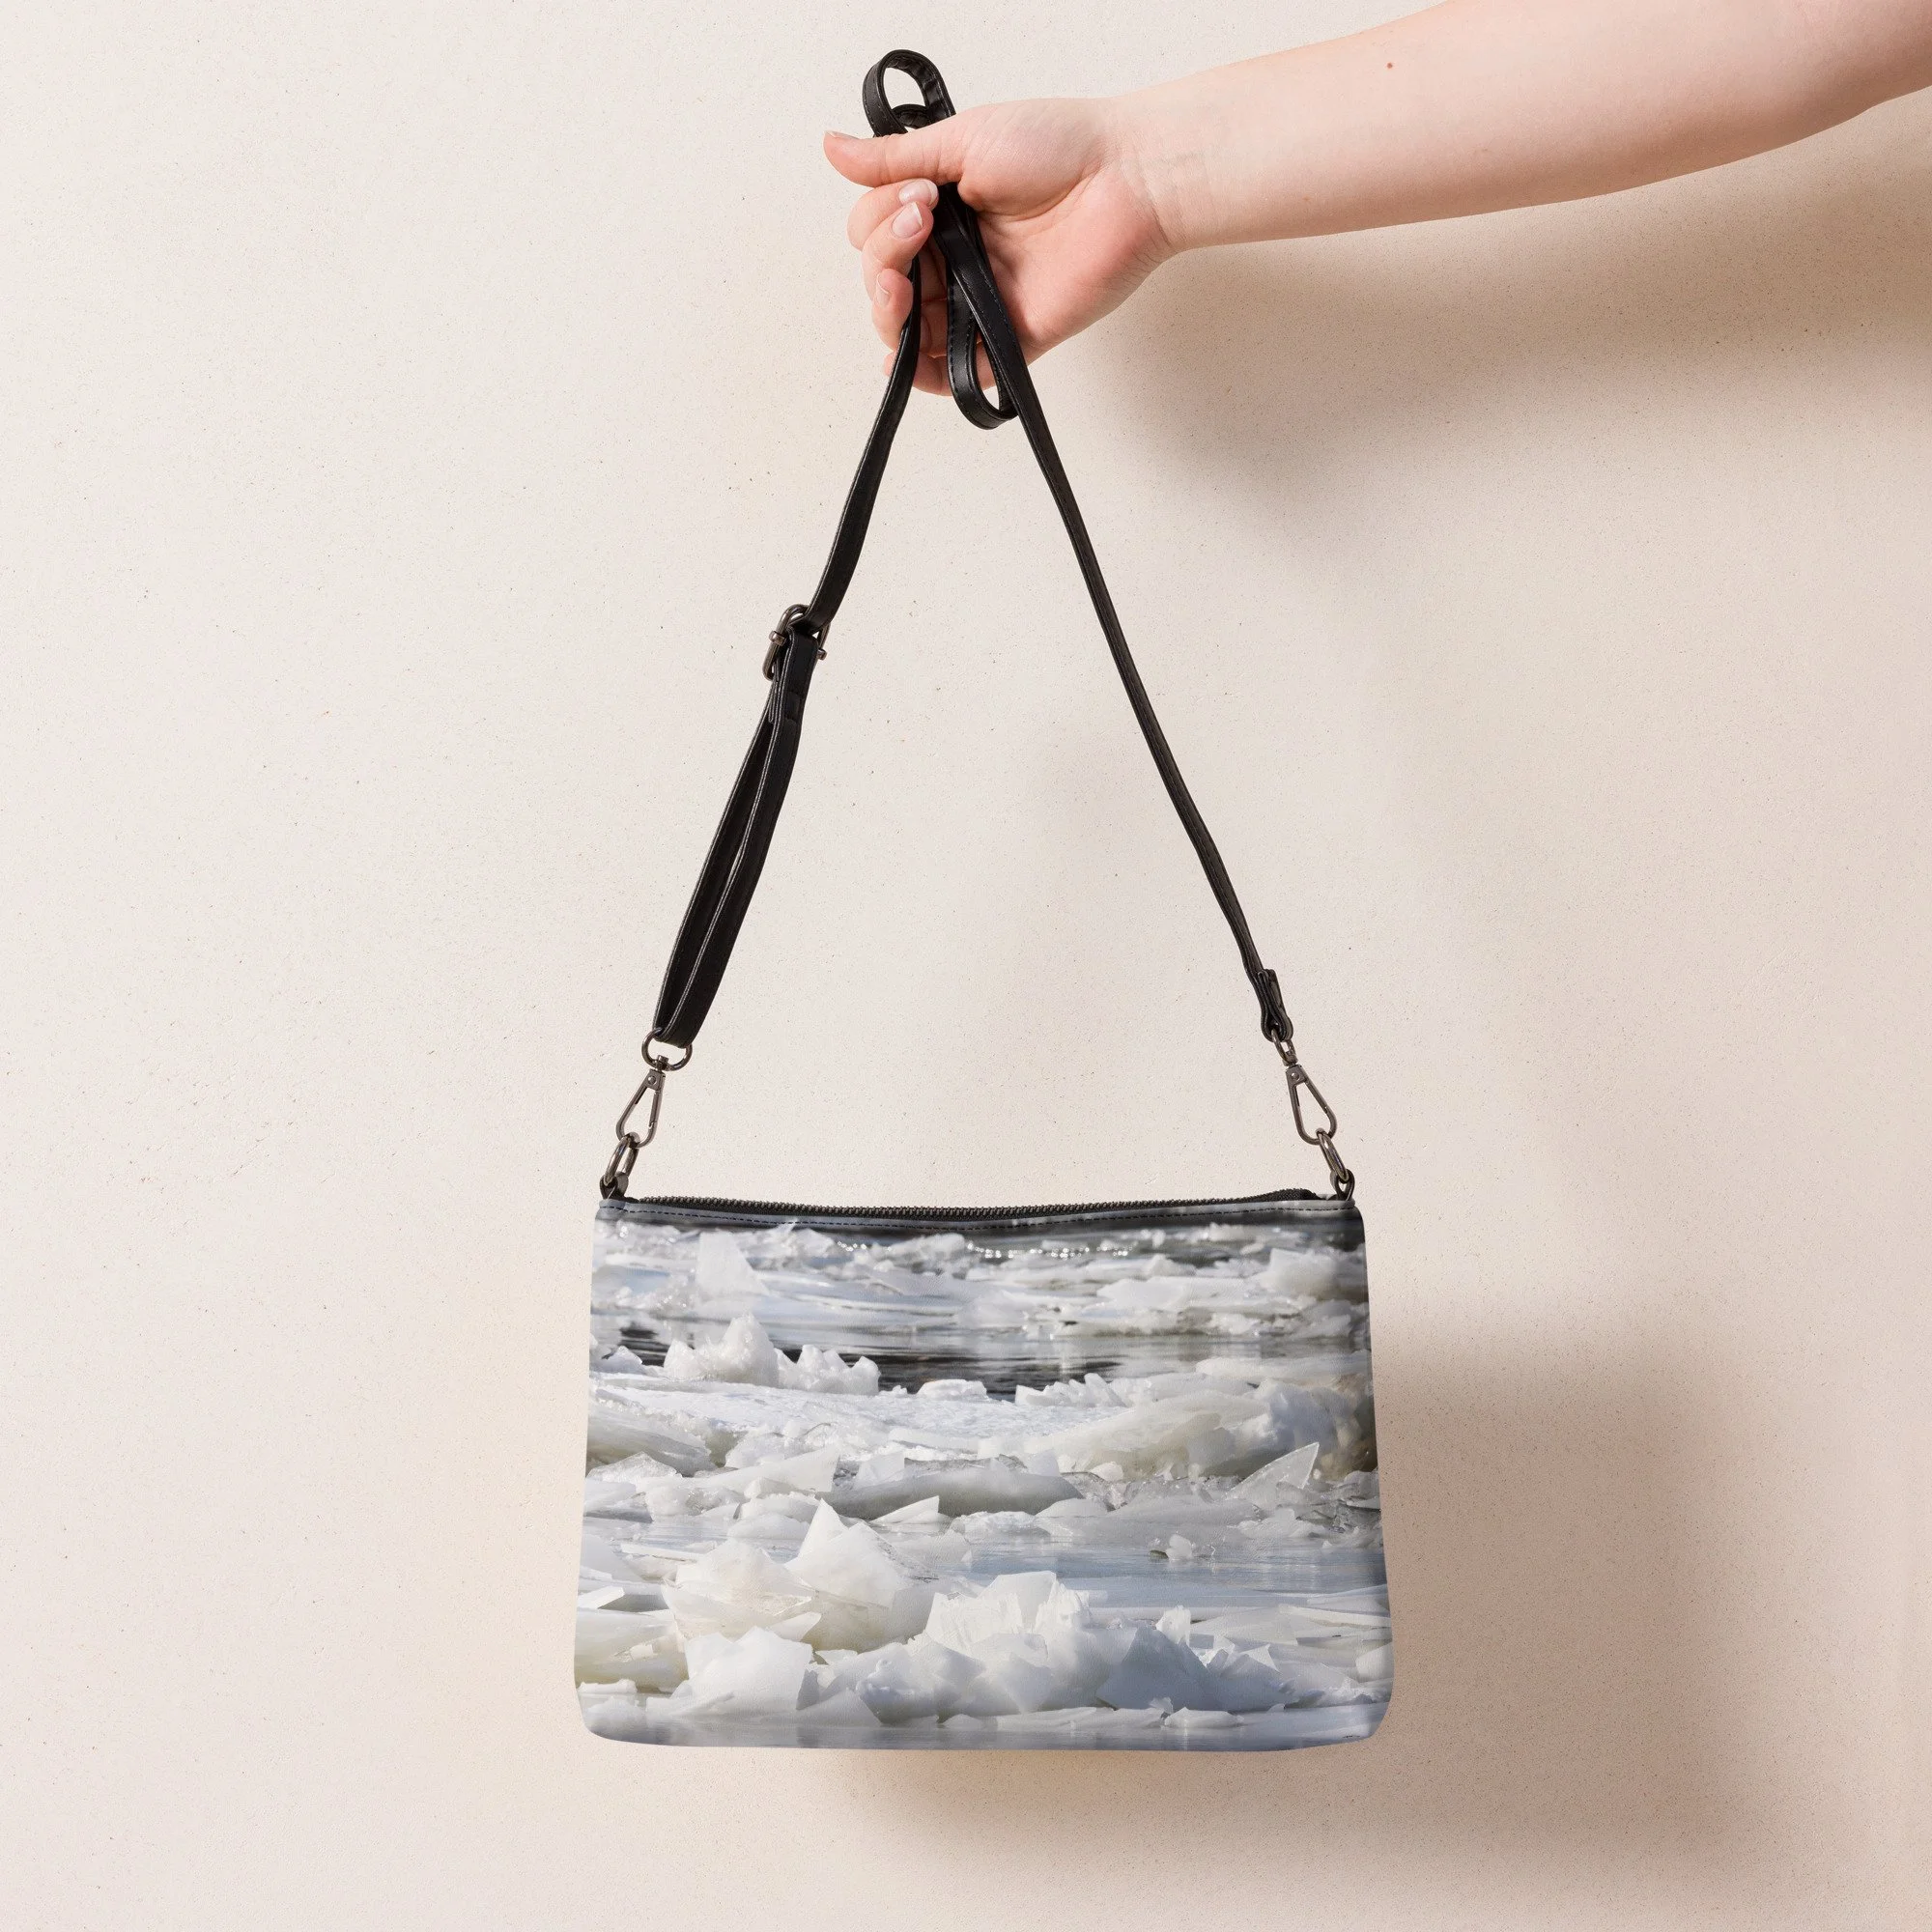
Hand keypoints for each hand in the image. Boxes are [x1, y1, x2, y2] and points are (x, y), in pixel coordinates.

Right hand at [824, 98, 1172, 394]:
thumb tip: (831, 147)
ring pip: (908, 331)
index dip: (880, 222)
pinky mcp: (1010, 338)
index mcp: (939, 212)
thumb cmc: (1059, 147)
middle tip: (922, 223)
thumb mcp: (962, 141)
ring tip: (901, 284)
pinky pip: (956, 373)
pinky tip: (904, 361)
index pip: (874, 235)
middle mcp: (954, 259)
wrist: (1126, 178)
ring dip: (888, 313)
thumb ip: (893, 159)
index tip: (918, 195)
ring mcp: (979, 301)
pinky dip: (924, 375)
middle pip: (882, 284)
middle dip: (882, 260)